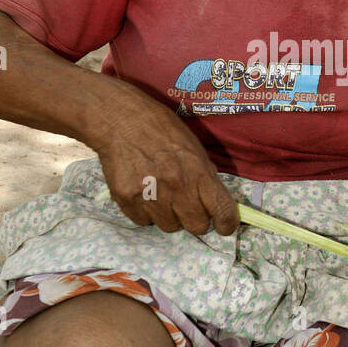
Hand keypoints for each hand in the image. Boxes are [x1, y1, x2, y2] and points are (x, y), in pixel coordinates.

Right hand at [85, 81, 238, 235]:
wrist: (121, 120)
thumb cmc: (161, 129)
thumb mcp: (193, 148)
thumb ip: (205, 176)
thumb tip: (214, 202)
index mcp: (198, 171)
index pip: (222, 210)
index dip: (227, 223)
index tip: (224, 226)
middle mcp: (177, 187)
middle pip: (197, 226)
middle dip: (195, 218)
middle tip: (188, 205)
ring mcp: (151, 196)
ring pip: (170, 226)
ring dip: (169, 215)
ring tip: (161, 193)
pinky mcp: (127, 200)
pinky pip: (144, 222)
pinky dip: (146, 212)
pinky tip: (143, 191)